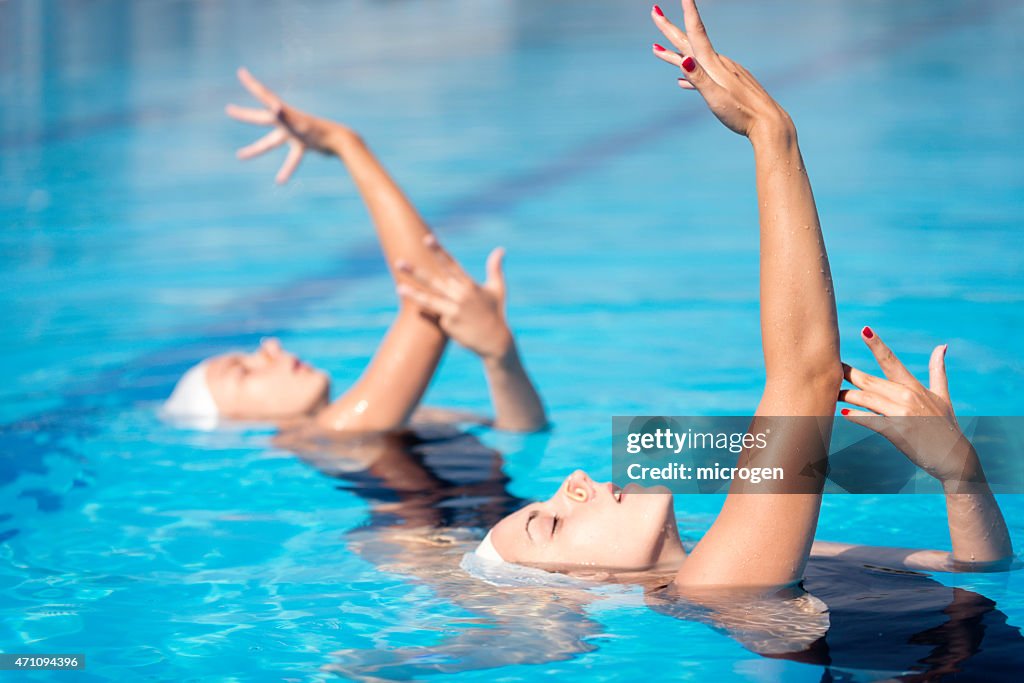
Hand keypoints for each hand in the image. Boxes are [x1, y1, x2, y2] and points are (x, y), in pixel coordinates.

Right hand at [226, 67, 349, 183]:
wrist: (339, 140)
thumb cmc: (319, 132)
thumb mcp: (299, 124)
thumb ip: (285, 116)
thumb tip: (273, 106)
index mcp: (283, 114)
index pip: (264, 96)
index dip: (252, 84)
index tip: (241, 72)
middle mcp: (286, 122)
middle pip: (260, 119)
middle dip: (244, 115)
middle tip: (228, 110)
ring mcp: (294, 134)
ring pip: (270, 143)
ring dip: (256, 150)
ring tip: (239, 156)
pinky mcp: (303, 145)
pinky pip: (292, 158)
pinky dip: (287, 168)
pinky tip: (280, 181)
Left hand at [396, 236, 512, 359]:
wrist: (495, 341)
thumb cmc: (496, 313)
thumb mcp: (498, 289)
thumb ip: (495, 269)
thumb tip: (500, 249)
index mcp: (470, 285)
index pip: (451, 264)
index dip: (438, 251)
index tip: (427, 239)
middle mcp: (461, 296)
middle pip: (435, 281)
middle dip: (416, 272)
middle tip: (398, 262)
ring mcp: (454, 311)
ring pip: (430, 300)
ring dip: (413, 293)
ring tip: (399, 288)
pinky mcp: (449, 324)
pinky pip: (435, 317)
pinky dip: (431, 315)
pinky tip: (420, 314)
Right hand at [650, 1, 791, 139]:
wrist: (768, 123)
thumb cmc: (740, 113)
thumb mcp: (715, 97)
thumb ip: (698, 78)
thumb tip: (684, 59)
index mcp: (713, 65)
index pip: (696, 33)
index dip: (688, 13)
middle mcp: (718, 63)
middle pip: (689, 41)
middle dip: (669, 28)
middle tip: (654, 11)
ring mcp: (724, 72)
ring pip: (694, 58)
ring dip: (674, 52)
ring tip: (657, 49)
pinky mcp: (728, 83)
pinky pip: (703, 73)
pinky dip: (690, 73)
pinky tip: (682, 82)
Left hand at [839, 327, 977, 484]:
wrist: (954, 457)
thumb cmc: (945, 426)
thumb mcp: (942, 395)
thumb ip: (938, 370)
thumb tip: (941, 346)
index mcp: (914, 387)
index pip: (892, 361)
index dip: (877, 345)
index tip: (864, 330)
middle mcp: (907, 396)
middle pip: (870, 381)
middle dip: (848, 373)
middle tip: (829, 366)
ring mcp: (902, 413)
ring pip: (866, 399)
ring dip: (846, 395)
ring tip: (830, 393)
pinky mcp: (898, 431)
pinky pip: (871, 421)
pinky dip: (857, 416)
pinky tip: (843, 412)